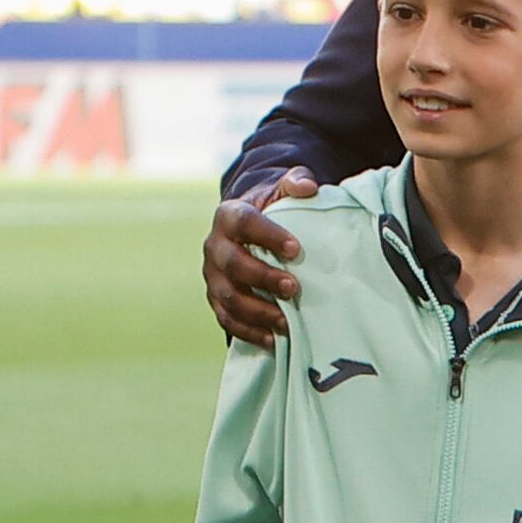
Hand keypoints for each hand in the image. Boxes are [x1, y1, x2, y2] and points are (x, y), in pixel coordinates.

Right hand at [203, 172, 315, 344]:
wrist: (253, 229)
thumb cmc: (274, 210)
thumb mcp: (283, 190)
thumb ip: (295, 183)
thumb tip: (308, 187)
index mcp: (229, 215)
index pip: (242, 223)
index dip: (266, 235)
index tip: (295, 248)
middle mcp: (215, 245)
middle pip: (232, 264)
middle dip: (262, 278)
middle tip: (294, 288)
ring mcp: (213, 275)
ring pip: (227, 297)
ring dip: (257, 311)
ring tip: (287, 321)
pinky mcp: (217, 299)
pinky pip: (227, 319)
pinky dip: (249, 332)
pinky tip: (274, 339)